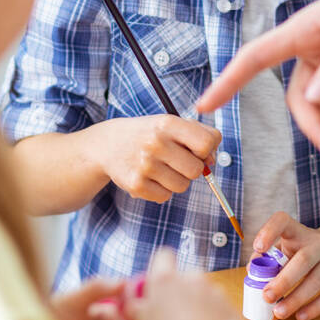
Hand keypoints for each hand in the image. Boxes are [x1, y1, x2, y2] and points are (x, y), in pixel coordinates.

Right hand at [90, 115, 220, 202]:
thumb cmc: (149, 134)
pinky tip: (150, 177)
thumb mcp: (171, 124)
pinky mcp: (135, 185)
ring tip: (161, 167)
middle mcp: (155, 143)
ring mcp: (144, 165)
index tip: (196, 150)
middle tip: (176, 160)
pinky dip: (161, 190)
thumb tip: (212, 162)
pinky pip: (165, 196)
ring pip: (182, 186)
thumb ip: (200, 136)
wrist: (107, 144)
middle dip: (192, 168)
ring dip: (176, 180)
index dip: (206, 150)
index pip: (206, 143)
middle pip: (196, 170)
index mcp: (167, 123)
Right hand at [136, 247, 240, 319]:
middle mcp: (194, 280)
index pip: (164, 256)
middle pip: (189, 277)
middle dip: (185, 292)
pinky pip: (224, 315)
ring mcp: (217, 296)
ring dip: (204, 309)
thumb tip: (139, 306)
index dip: (162, 268)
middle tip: (178, 318)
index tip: (162, 284)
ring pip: (210, 296)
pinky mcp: (234, 314)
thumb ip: (141, 309)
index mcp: (166, 280)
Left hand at [252, 212, 319, 319]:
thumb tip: (252, 272)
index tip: (258, 247)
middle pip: (304, 260)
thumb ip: (268, 257)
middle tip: (267, 296)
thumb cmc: (303, 250)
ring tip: (279, 312)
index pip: (283, 221)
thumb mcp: (286, 246)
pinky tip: (300, 316)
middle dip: (284, 280)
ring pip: (316, 280)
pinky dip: (314, 308)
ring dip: (296, 299)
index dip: (269, 232)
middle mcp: (319, 243)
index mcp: (299, 232)